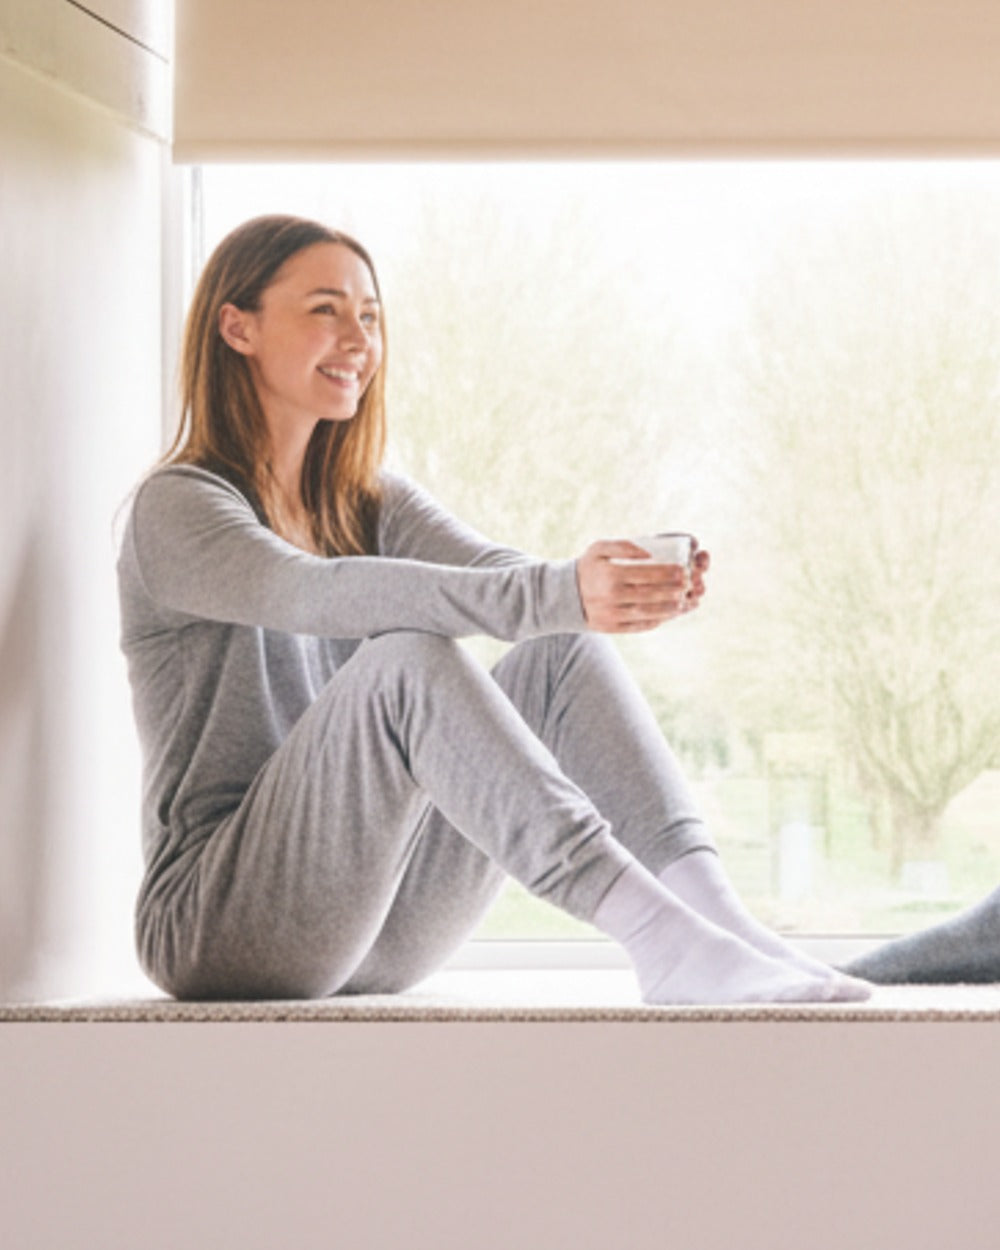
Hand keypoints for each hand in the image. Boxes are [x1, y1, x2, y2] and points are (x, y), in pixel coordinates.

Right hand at [576, 540, 706, 633]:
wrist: (566, 595)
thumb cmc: (590, 567)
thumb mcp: (599, 548)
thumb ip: (624, 545)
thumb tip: (649, 552)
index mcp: (610, 574)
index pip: (645, 574)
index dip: (667, 573)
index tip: (684, 570)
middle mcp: (610, 596)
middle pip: (649, 595)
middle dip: (673, 590)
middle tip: (689, 585)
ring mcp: (611, 614)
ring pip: (647, 613)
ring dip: (669, 608)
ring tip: (683, 601)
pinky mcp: (611, 628)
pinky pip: (639, 626)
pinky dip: (657, 620)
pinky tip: (668, 614)